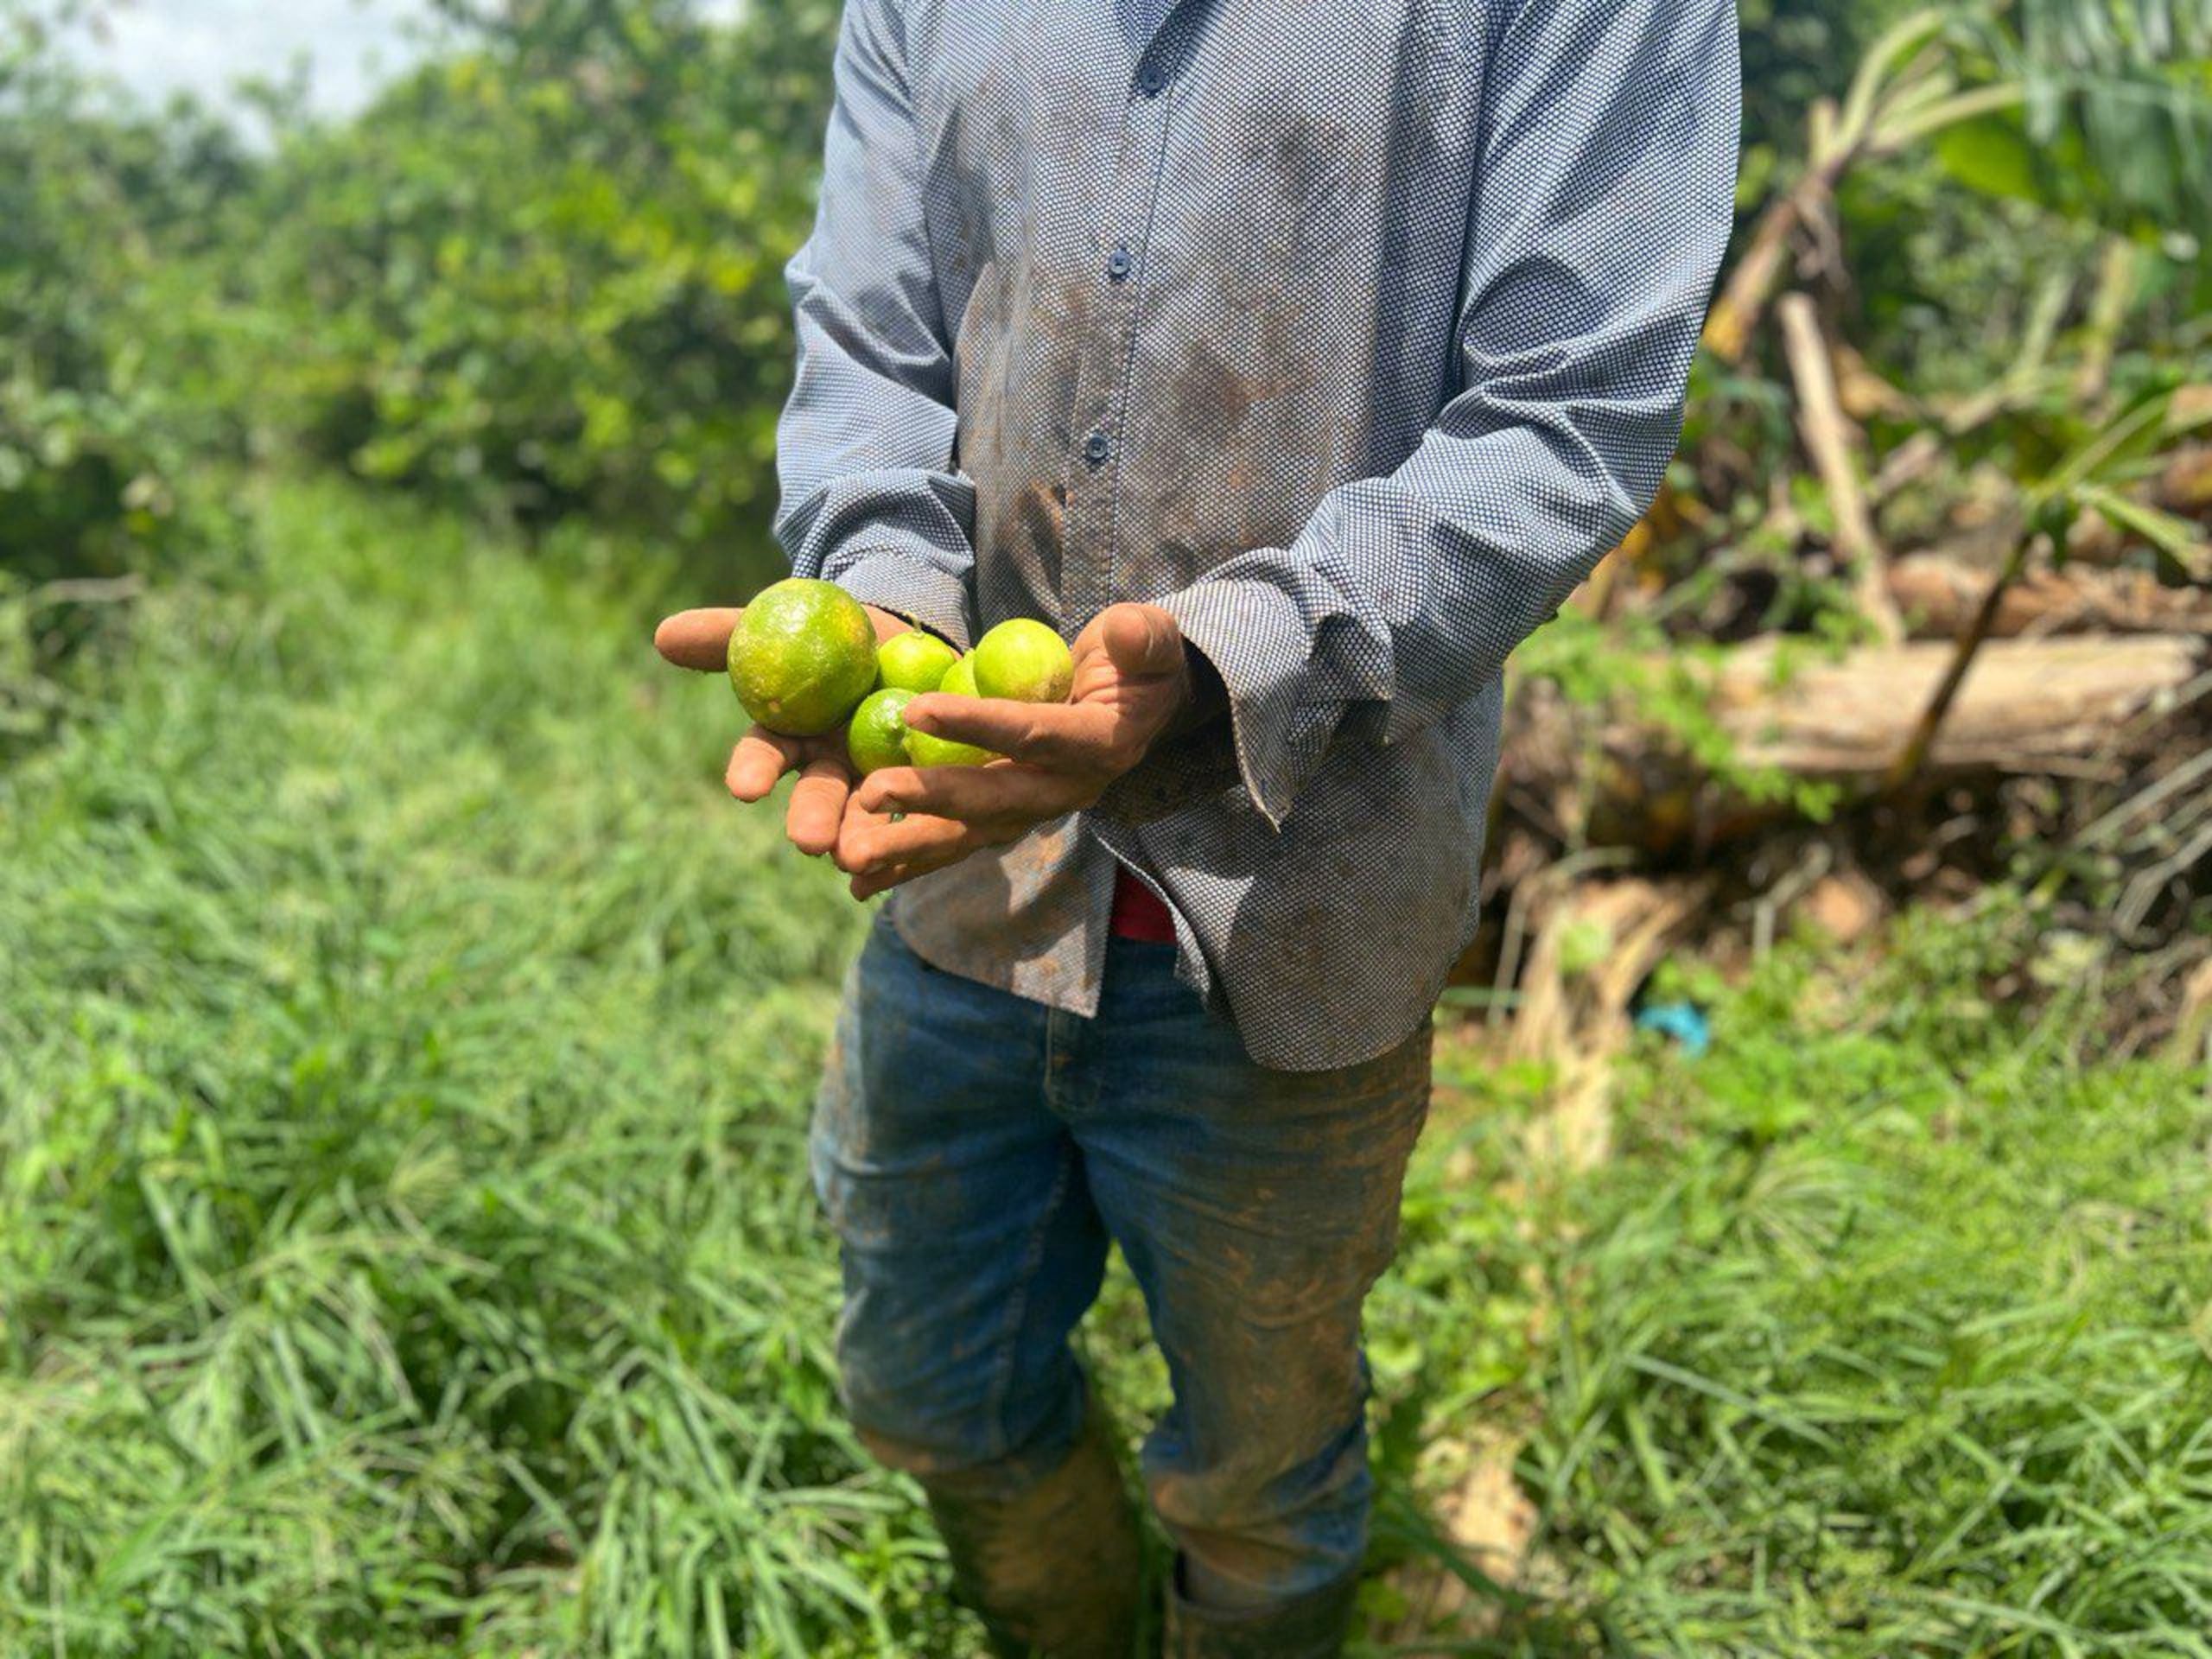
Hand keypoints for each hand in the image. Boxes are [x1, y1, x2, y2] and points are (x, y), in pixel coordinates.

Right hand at [653, 601, 911, 855]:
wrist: (903, 640)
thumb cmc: (828, 635)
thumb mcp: (783, 624)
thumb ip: (728, 635)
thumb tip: (663, 636)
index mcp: (791, 736)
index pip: (765, 756)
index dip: (755, 770)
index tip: (745, 787)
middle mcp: (831, 768)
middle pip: (819, 796)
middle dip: (812, 819)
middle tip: (809, 842)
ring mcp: (877, 779)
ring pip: (868, 814)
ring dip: (862, 838)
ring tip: (858, 858)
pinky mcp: (924, 781)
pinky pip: (925, 809)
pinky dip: (919, 830)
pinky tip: (919, 848)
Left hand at [835, 603, 1195, 898]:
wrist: (1139, 709)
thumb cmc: (1138, 663)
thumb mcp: (1150, 639)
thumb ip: (1141, 638)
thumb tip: (1120, 631)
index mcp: (1098, 745)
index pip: (1034, 736)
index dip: (978, 724)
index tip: (915, 710)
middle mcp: (1064, 791)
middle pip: (992, 801)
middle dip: (930, 799)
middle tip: (870, 794)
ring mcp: (1032, 810)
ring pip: (967, 834)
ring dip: (907, 848)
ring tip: (851, 857)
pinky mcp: (1007, 818)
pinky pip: (955, 842)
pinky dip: (908, 863)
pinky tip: (858, 883)